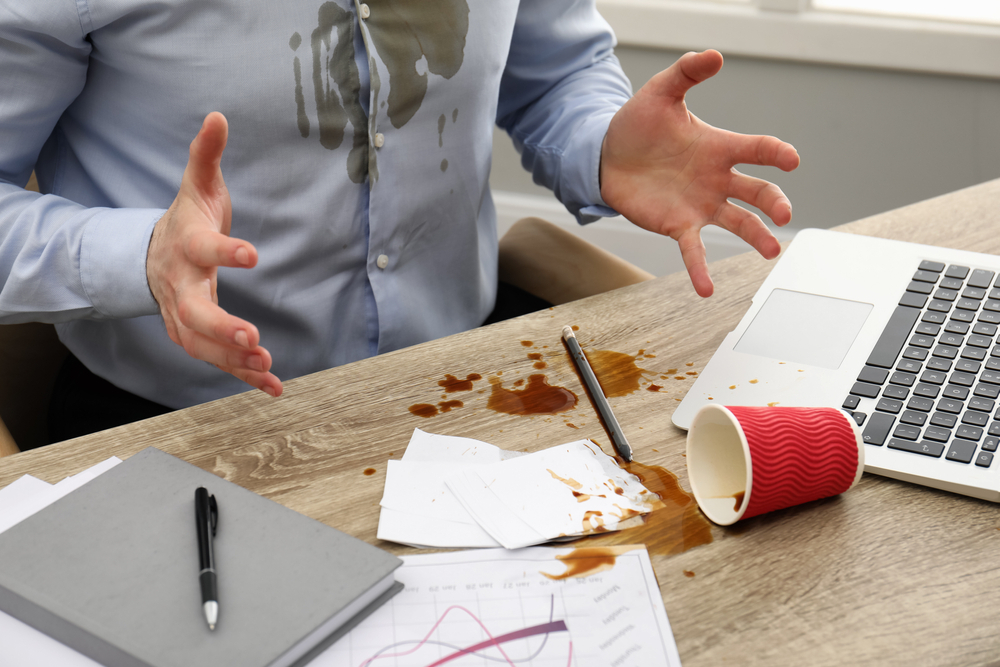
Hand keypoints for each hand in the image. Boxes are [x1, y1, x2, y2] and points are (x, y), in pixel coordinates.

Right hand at [146, 112, 282, 396]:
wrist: (153, 257)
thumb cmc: (186, 219)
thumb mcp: (196, 184)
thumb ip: (206, 154)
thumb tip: (218, 116)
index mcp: (185, 246)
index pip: (202, 248)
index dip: (226, 251)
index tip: (254, 254)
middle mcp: (180, 286)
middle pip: (193, 312)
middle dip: (221, 327)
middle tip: (251, 338)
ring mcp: (183, 316)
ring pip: (203, 344)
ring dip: (233, 359)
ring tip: (265, 366)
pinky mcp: (196, 336)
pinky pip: (218, 361)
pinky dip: (243, 376)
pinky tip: (274, 386)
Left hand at [599, 50, 800, 296]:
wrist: (606, 155)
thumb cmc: (639, 125)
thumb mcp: (661, 93)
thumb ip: (687, 72)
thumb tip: (714, 55)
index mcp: (719, 147)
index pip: (756, 149)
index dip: (774, 152)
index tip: (790, 158)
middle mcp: (717, 179)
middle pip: (756, 191)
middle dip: (773, 201)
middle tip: (783, 213)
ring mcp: (701, 204)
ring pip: (738, 222)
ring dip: (756, 236)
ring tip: (771, 250)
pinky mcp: (679, 225)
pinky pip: (695, 251)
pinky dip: (701, 270)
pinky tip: (707, 289)